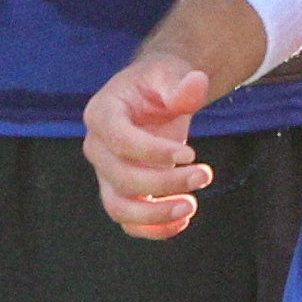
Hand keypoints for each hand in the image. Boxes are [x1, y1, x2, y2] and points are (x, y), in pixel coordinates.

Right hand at [83, 54, 213, 239]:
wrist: (155, 95)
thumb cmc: (159, 82)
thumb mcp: (170, 72)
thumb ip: (181, 83)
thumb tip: (196, 84)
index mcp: (102, 113)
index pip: (120, 140)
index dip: (153, 152)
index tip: (190, 153)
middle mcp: (97, 147)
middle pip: (122, 177)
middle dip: (165, 182)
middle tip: (204, 174)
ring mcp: (106, 173)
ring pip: (119, 208)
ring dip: (155, 214)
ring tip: (191, 206)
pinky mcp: (120, 192)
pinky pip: (129, 221)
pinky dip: (154, 229)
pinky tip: (182, 221)